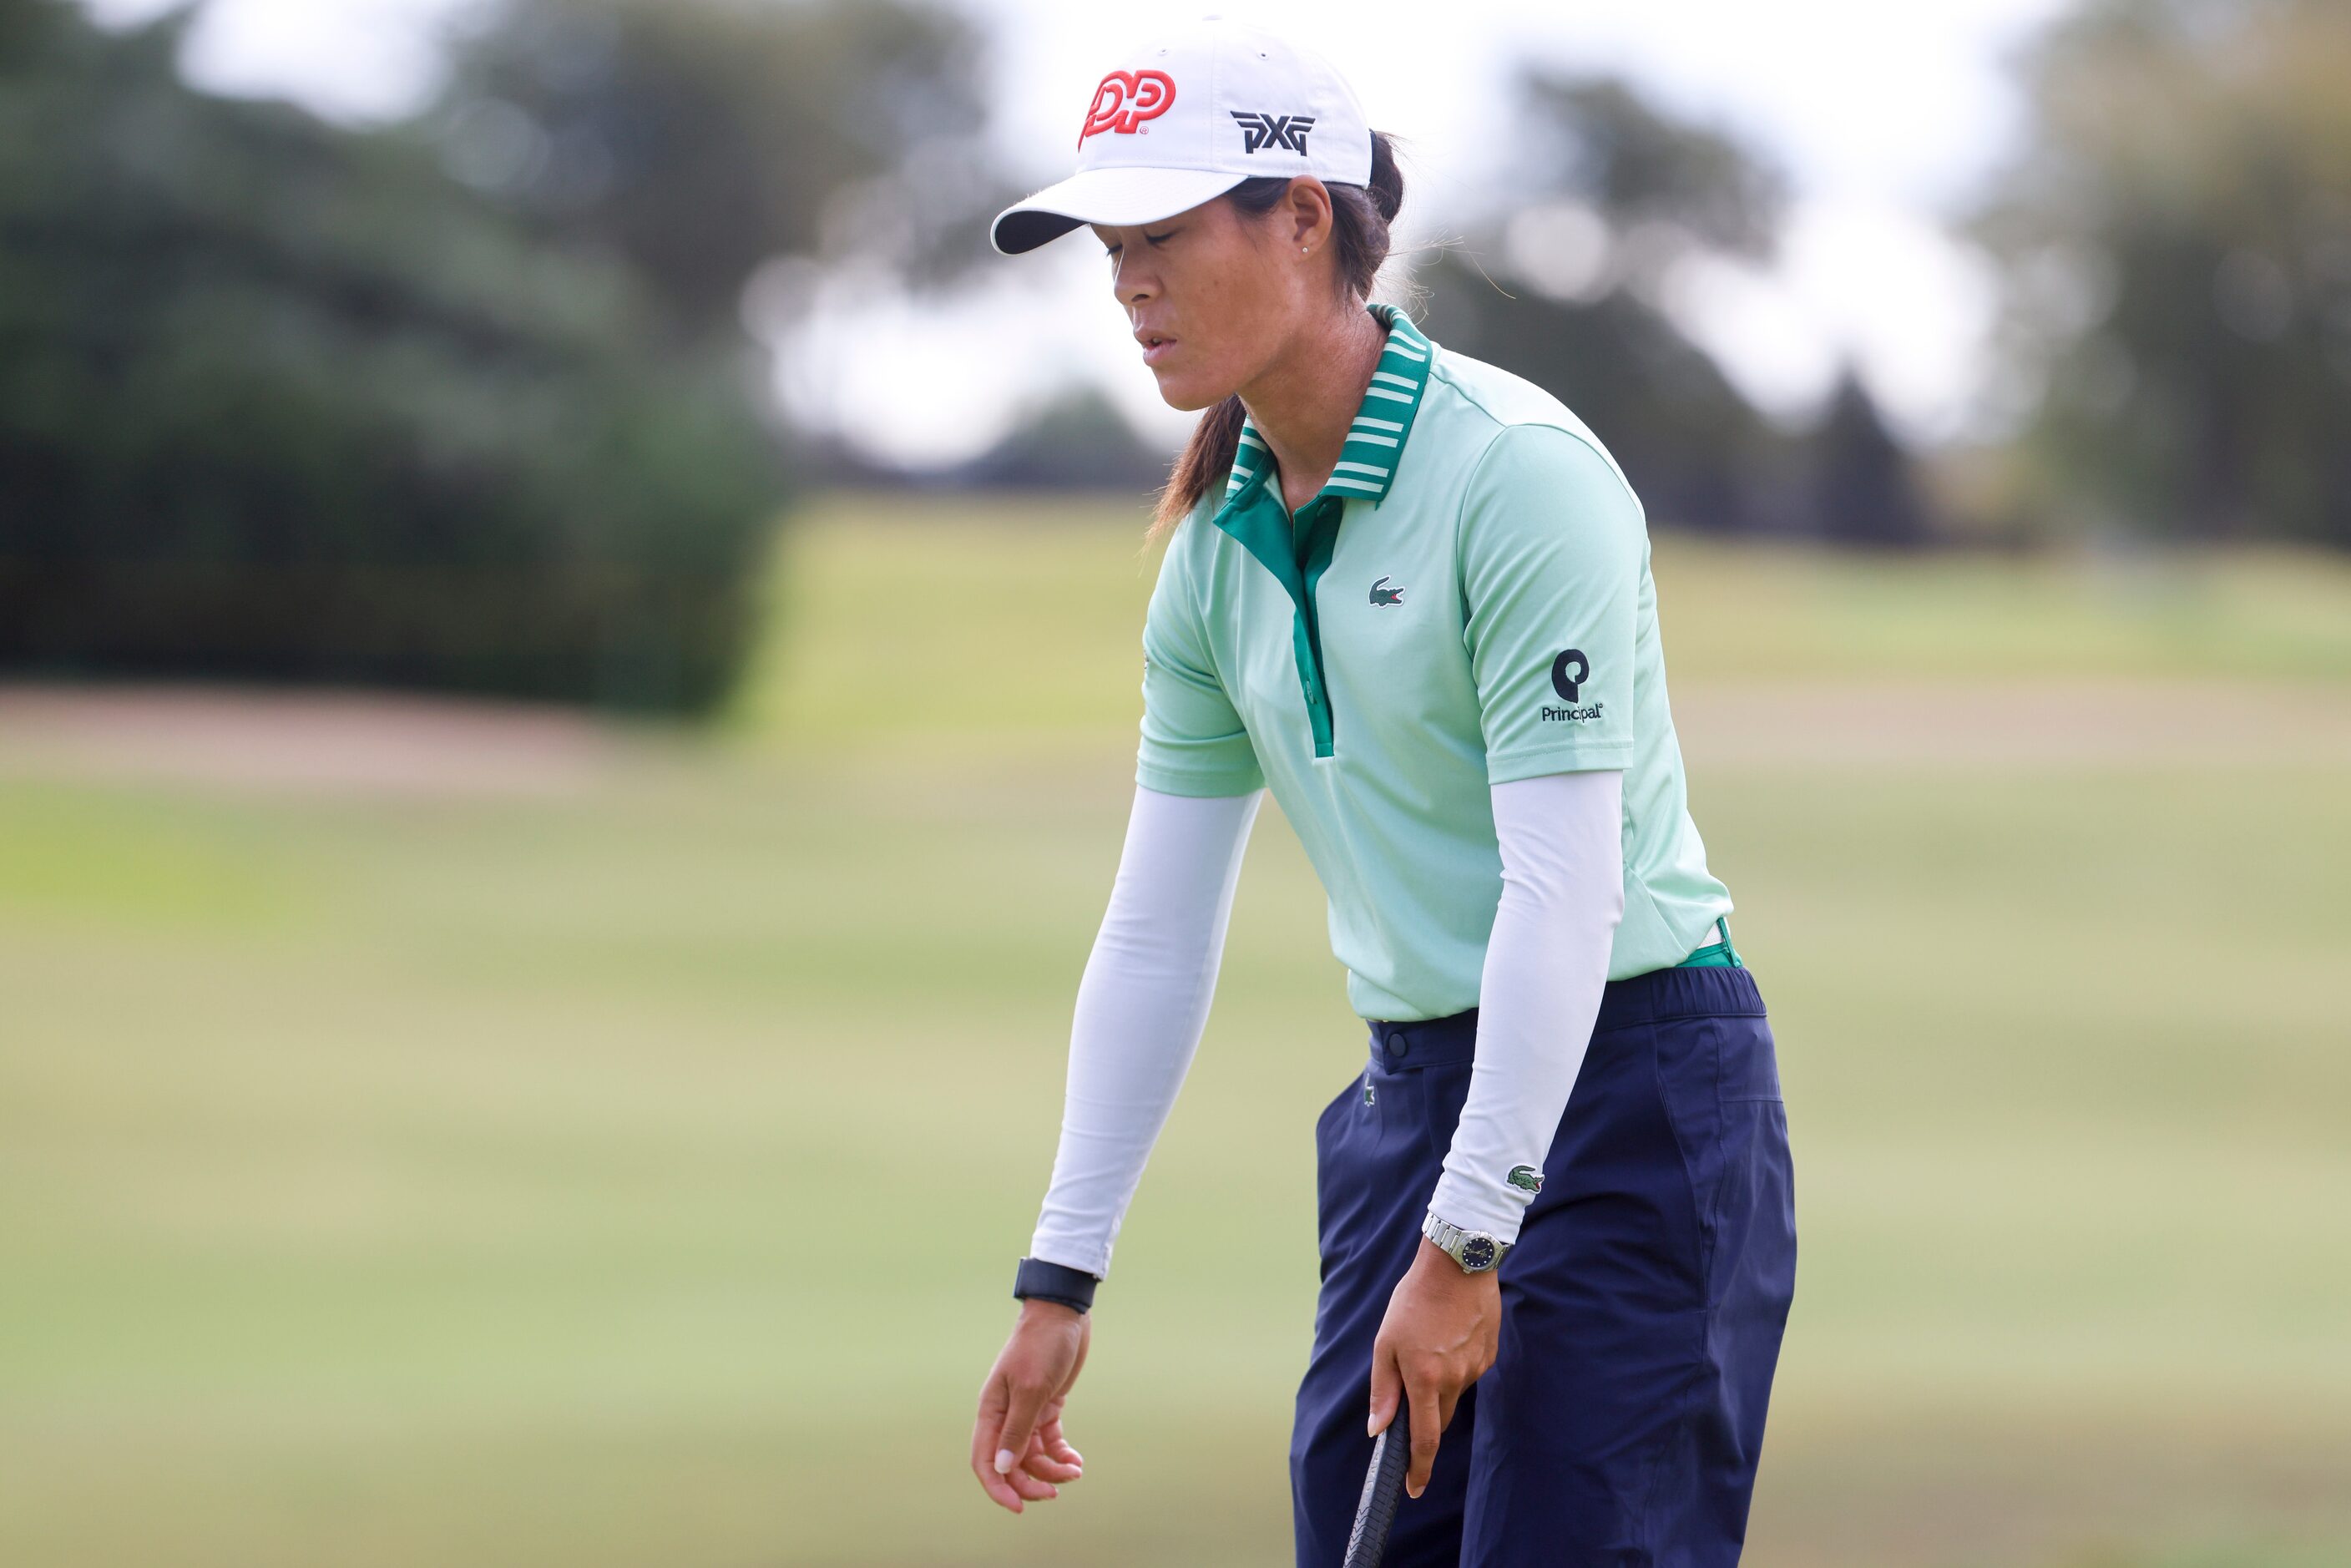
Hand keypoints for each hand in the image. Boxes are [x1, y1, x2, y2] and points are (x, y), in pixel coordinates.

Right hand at [970, 1299, 1090, 1512]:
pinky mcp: (1047, 1406)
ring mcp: (1026, 1411)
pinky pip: (1049, 1442)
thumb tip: (1002, 1469)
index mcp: (991, 1411)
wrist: (1064, 1313)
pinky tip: (1076, 1461)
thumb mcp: (1031, 1389)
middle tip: (1055, 1493)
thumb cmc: (1042, 1346)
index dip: (997, 1488)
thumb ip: (1017, 1430)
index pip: (984, 1460)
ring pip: (1032, 1456)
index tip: (1019, 1507)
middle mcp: (1005, 1415)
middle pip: (1010, 1464)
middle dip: (1030, 1483)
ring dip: (1051, 1470)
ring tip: (1074, 1471)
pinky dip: (1061, 1455)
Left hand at [1367, 1236, 1500, 1498]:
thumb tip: (1378, 1429)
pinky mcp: (1489, 1355)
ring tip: (1427, 1345)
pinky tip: (1446, 1337)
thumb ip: (1383, 1389)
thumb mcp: (1385, 1342)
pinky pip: (1467, 1373)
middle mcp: (1454, 1379)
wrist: (1458, 1264)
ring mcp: (1476, 1368)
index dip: (1418, 1470)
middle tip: (1409, 1394)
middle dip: (1423, 1421)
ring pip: (1453, 1394)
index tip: (1413, 1489)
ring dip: (1438, 1386)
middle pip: (1438, 1421)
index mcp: (1425, 1378)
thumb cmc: (1414, 1300)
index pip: (1424, 1440)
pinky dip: (1454, 1366)